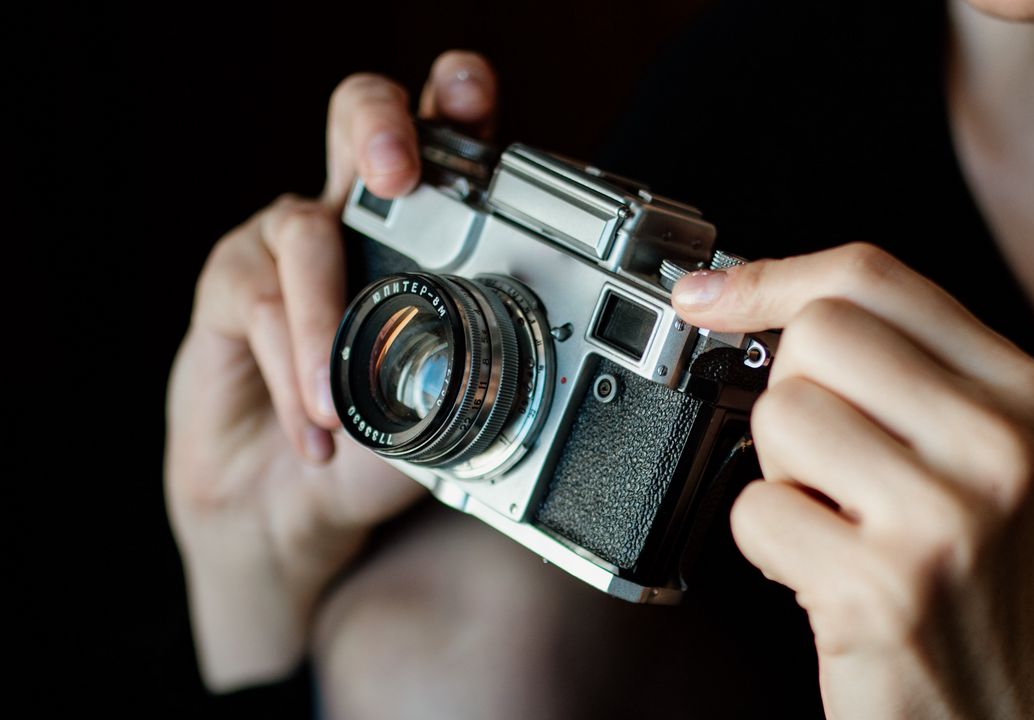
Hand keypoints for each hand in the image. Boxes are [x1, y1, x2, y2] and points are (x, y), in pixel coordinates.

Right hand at [165, 51, 498, 690]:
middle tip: (398, 173)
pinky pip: (257, 306)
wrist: (295, 515)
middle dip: (380, 127)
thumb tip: (516, 367)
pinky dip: (291, 374)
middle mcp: (352, 219)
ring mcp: (286, 245)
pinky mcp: (227, 288)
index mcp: (421, 234)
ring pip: (304, 234)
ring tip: (342, 412)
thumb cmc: (375, 451)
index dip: (456, 103)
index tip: (470, 102)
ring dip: (326, 330)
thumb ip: (473, 379)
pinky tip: (315, 431)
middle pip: (359, 118)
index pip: (443, 144)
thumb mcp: (442, 414)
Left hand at [672, 244, 1033, 718]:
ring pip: (780, 415)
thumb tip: (728, 291)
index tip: (710, 295)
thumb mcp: (965, 454)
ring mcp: (947, 516)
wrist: (992, 717)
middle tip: (830, 464)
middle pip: (817, 333)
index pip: (872, 276)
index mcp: (1022, 394)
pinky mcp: (885, 585)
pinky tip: (824, 570)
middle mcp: (999, 445)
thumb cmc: (960, 579)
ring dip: (781, 474)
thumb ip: (886, 365)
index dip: (772, 276)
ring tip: (838, 521)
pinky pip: (755, 510)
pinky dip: (769, 544)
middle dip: (791, 394)